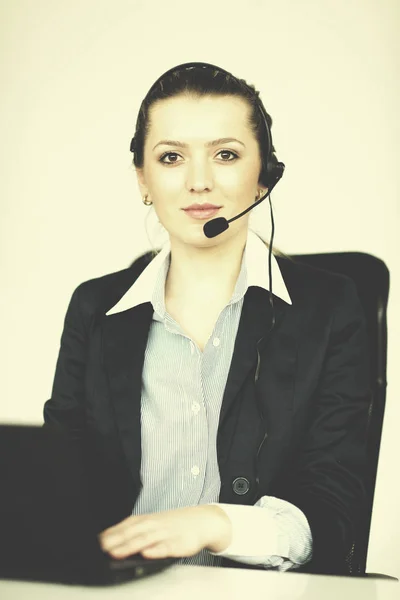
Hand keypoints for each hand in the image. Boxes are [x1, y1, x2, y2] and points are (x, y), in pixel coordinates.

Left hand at [98, 505, 231, 559]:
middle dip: (117, 540)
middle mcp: (156, 525)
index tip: (97, 541)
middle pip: (133, 533)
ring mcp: (167, 533)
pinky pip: (166, 547)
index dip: (112, 532)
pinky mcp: (179, 543)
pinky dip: (156, 550)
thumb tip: (115, 541)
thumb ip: (138, 531)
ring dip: (131, 545)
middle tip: (102, 548)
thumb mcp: (155, 523)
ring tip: (116, 552)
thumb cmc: (176, 524)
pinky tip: (147, 554)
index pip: (127, 525)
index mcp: (149, 520)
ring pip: (146, 539)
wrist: (203, 521)